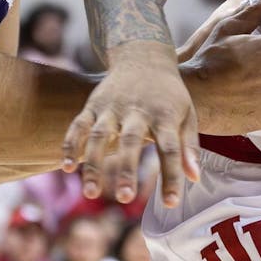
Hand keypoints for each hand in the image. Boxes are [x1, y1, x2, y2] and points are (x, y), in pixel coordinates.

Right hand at [62, 43, 197, 208]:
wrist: (144, 57)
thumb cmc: (169, 95)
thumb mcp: (187, 115)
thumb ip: (189, 146)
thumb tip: (194, 178)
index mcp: (165, 115)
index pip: (171, 148)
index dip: (171, 175)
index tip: (171, 202)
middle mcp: (137, 111)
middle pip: (132, 141)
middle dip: (127, 169)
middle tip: (124, 198)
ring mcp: (112, 107)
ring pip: (100, 135)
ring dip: (94, 164)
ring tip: (92, 193)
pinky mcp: (93, 105)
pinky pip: (79, 125)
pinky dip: (71, 144)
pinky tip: (66, 167)